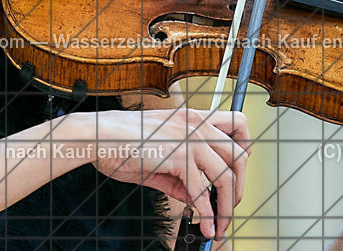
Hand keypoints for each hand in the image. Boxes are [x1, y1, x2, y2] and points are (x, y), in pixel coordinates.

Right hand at [81, 108, 249, 240]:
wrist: (97, 136)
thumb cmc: (121, 141)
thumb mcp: (159, 157)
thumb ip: (180, 176)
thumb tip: (196, 198)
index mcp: (192, 117)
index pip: (237, 123)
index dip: (245, 147)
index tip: (237, 170)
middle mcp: (195, 124)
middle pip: (240, 153)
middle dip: (240, 184)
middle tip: (231, 204)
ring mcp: (189, 139)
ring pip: (226, 175)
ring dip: (227, 205)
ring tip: (221, 223)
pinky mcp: (179, 157)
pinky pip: (201, 191)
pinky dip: (206, 214)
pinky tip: (204, 225)